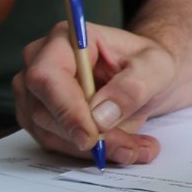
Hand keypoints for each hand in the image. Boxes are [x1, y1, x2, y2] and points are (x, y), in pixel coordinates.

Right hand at [13, 21, 171, 164]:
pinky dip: (88, 152)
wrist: (145, 77)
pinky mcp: (40, 118)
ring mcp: (35, 93)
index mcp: (65, 39)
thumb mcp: (156, 67)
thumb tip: (100, 115)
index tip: (91, 135)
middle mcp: (40, 63)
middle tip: (128, 148)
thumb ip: (133, 86)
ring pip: (50, 133)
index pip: (47, 76)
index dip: (66, 109)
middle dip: (88, 135)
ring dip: (93, 148)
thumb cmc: (146, 64)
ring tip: (133, 148)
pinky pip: (56, 144)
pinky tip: (120, 148)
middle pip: (45, 111)